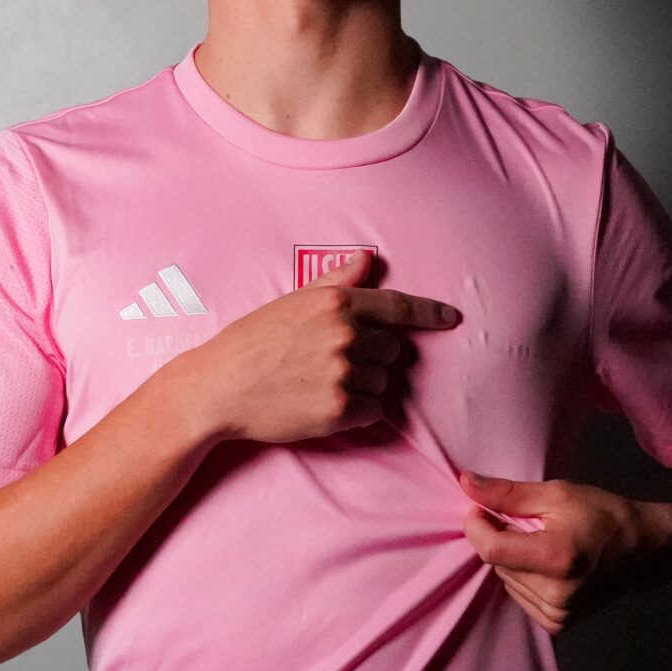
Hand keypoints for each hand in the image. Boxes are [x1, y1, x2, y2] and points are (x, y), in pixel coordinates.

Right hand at [171, 249, 461, 445]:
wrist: (219, 387)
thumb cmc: (252, 342)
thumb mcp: (292, 302)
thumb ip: (336, 282)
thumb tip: (367, 258)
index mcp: (336, 303)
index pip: (398, 306)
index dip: (430, 313)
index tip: (452, 319)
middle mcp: (345, 335)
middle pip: (394, 350)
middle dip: (376, 357)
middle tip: (336, 362)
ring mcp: (343, 373)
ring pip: (386, 383)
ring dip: (366, 385)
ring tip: (324, 383)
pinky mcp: (339, 410)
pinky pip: (374, 411)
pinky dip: (359, 411)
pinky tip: (326, 404)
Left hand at [458, 470, 671, 634]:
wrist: (645, 551)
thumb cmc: (603, 515)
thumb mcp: (558, 494)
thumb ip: (508, 493)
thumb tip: (465, 483)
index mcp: (556, 558)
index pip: (490, 549)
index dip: (477, 525)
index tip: (481, 507)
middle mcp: (556, 594)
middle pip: (497, 563)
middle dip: (501, 538)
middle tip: (529, 522)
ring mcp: (558, 614)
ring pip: (505, 580)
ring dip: (514, 559)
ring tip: (544, 543)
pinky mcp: (559, 624)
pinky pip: (520, 596)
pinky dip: (525, 577)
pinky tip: (549, 565)